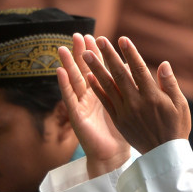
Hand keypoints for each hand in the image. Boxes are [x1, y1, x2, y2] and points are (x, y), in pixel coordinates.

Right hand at [57, 34, 129, 177]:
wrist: (114, 156)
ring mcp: (82, 106)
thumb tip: (133, 67)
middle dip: (81, 53)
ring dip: (68, 65)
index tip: (96, 36)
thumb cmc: (123, 134)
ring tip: (63, 48)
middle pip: (84, 71)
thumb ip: (129, 87)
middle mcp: (90, 97)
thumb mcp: (128, 107)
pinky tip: (59, 71)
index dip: (97, 54)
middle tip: (77, 35)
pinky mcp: (77, 117)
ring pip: (73, 81)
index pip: (100, 69)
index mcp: (104, 94)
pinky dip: (64, 84)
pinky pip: (69, 98)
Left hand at [82, 36, 190, 154]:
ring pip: (108, 86)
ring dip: (96, 69)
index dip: (130, 53)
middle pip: (120, 75)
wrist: (163, 155)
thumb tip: (163, 64)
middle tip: (99, 40)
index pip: (139, 70)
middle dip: (109, 56)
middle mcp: (136, 103)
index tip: (122, 39)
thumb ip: (170, 84)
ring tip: (85, 55)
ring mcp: (125, 112)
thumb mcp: (180, 105)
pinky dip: (97, 89)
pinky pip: (105, 102)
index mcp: (152, 97)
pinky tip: (88, 77)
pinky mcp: (118, 120)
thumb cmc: (176, 127)